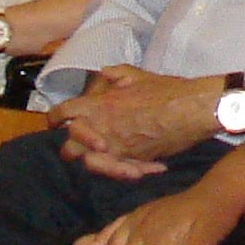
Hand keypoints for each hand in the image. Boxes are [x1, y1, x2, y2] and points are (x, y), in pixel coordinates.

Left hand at [50, 67, 223, 178]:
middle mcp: (100, 130)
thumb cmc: (166, 90)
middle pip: (69, 148)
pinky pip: (117, 170)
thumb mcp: (137, 75)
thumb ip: (114, 74)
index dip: (54, 119)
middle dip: (71, 147)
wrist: (190, 110)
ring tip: (109, 156)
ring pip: (90, 164)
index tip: (54, 123)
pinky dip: (124, 169)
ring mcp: (114, 149)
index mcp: (98, 106)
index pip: (62, 113)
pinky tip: (136, 165)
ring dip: (96, 161)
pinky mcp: (130, 162)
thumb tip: (101, 73)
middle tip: (80, 145)